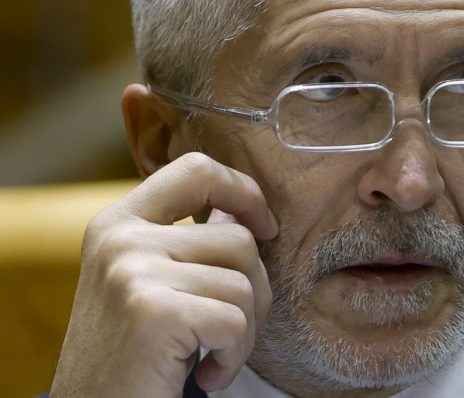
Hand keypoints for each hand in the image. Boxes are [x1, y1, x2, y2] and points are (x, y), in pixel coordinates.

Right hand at [50, 153, 277, 396]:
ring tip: (209, 353)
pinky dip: (234, 357)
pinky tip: (206, 374)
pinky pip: (236, 322)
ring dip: (243, 331)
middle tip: (225, 330)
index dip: (243, 190)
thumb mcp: (149, 284)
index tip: (265, 226)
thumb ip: (190, 242)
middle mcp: (121, 239)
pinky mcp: (153, 311)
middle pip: (240, 239)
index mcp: (117, 222)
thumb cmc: (131, 353)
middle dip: (253, 291)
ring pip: (244, 283)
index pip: (196, 169)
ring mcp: (133, 271)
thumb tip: (243, 208)